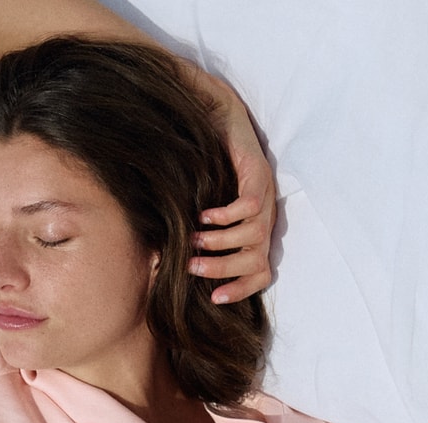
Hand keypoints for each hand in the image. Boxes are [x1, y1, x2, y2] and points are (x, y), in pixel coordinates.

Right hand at [187, 75, 276, 303]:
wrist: (221, 120)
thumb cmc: (207, 168)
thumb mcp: (201, 209)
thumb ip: (193, 234)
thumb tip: (162, 262)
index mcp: (255, 232)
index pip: (260, 273)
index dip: (241, 289)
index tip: (213, 298)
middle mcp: (265, 220)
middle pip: (256, 261)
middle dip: (224, 270)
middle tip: (191, 267)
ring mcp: (266, 198)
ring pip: (253, 237)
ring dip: (222, 244)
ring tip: (193, 240)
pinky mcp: (259, 176)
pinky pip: (250, 205)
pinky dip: (227, 215)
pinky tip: (204, 214)